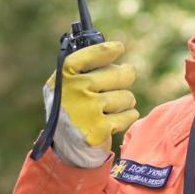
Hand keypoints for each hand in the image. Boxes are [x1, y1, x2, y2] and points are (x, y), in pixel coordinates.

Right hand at [44, 41, 138, 166]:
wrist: (67, 146)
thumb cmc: (72, 108)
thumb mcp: (67, 85)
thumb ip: (85, 68)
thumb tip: (114, 49)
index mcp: (65, 75)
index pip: (93, 54)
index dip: (109, 50)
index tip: (119, 48)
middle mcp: (75, 90)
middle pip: (120, 74)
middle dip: (126, 76)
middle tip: (125, 76)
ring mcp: (88, 110)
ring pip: (127, 96)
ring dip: (125, 101)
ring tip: (113, 105)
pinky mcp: (100, 129)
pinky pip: (129, 114)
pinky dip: (127, 116)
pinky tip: (115, 119)